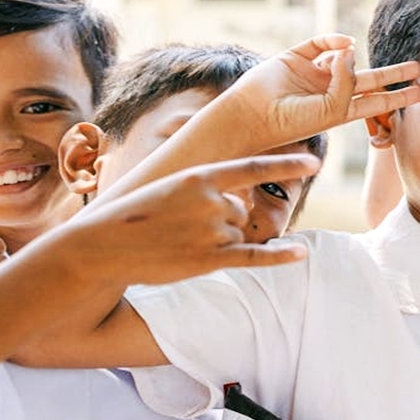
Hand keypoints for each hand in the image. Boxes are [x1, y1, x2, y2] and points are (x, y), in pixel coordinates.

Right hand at [66, 155, 321, 285]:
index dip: (287, 163)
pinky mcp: (211, 258)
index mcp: (201, 176)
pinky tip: (302, 254)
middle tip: (181, 230)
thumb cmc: (135, 217)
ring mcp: (213, 230)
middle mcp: (213, 200)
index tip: (316, 161)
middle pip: (241, 211)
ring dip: (219, 243)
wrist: (103, 247)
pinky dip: (281, 256)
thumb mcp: (170, 188)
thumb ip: (207, 191)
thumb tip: (239, 200)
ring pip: (239, 234)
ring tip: (181, 245)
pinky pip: (256, 255)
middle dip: (221, 223)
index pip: (255, 167)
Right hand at [229, 34, 419, 150]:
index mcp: (340, 111)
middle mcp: (330, 91)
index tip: (418, 92)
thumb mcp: (331, 110)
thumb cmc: (293, 121)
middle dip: (393, 74)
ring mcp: (314, 73)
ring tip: (353, 57)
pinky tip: (343, 45)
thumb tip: (351, 49)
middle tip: (418, 67)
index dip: (396, 97)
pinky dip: (333, 41)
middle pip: (369, 80)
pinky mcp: (297, 56)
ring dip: (354, 56)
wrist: (254, 115)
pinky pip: (320, 43)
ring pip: (343, 58)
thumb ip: (347, 83)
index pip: (376, 103)